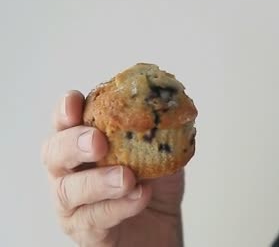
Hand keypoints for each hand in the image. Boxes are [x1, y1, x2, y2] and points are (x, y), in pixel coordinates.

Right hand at [42, 90, 184, 245]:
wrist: (162, 228)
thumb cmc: (153, 186)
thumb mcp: (162, 152)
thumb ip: (160, 132)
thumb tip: (170, 108)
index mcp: (84, 143)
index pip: (64, 121)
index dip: (64, 109)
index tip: (75, 101)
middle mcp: (70, 172)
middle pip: (53, 153)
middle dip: (73, 143)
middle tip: (98, 142)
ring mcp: (73, 204)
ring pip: (67, 190)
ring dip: (98, 181)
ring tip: (127, 178)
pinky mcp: (85, 232)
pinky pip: (93, 219)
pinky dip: (118, 206)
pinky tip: (140, 196)